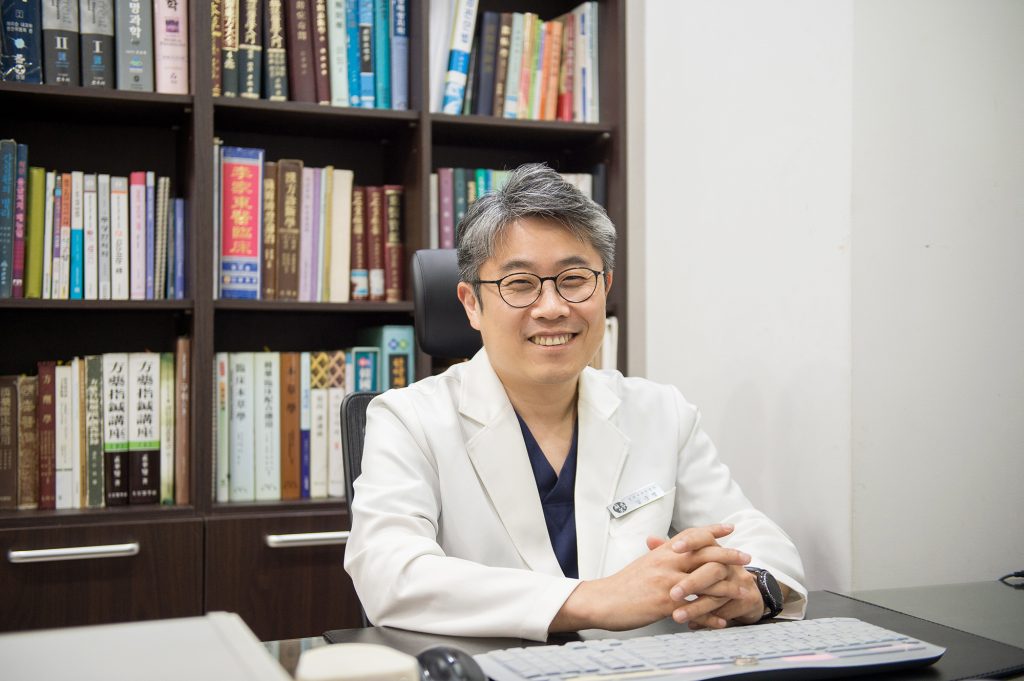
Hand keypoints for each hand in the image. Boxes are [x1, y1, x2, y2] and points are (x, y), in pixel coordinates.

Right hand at [550, 525, 750, 631]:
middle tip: (746, 558)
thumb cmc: (623, 584)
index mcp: (662, 552)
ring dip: (728, 586)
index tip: (729, 528)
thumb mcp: (644, 563)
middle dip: (729, 555)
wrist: (603, 600)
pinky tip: (722, 620)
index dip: (712, 530)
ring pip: (706, 580)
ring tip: (742, 591)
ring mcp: (668, 582)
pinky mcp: (666, 603)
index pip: (692, 535)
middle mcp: (667, 562)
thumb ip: (661, 554)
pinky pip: (696, 607)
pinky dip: (711, 616)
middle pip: (705, 553)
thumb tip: (673, 548)